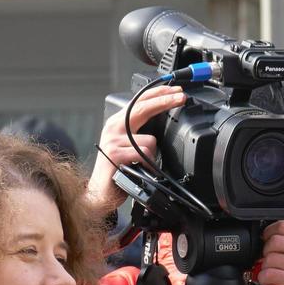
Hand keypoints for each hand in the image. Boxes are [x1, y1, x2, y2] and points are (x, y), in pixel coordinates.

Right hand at [88, 85, 187, 214]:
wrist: (101, 194)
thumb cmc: (118, 171)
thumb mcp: (129, 147)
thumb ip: (140, 133)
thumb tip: (162, 124)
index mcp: (117, 123)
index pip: (138, 101)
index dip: (158, 94)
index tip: (175, 90)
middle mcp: (113, 127)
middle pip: (143, 107)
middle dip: (166, 100)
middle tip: (182, 96)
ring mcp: (113, 140)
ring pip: (150, 140)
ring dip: (153, 156)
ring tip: (143, 166)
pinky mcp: (115, 153)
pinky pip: (144, 154)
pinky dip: (148, 165)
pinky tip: (140, 170)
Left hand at [255, 220, 283, 284]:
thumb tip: (271, 230)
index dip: (269, 232)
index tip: (267, 240)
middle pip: (275, 241)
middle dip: (266, 251)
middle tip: (269, 259)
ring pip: (271, 258)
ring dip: (265, 267)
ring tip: (272, 272)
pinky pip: (270, 274)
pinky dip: (264, 278)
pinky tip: (270, 280)